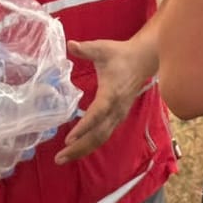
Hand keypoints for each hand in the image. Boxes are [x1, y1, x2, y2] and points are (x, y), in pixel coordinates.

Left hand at [56, 37, 156, 162]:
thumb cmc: (120, 54)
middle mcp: (116, 109)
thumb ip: (85, 49)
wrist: (143, 59)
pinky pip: (103, 135)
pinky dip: (90, 144)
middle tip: (59, 158)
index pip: (97, 114)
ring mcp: (118, 115)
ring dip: (83, 150)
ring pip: (101, 138)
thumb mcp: (101, 49)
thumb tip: (70, 44)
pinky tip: (77, 149)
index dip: (83, 127)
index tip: (68, 138)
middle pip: (98, 135)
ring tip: (63, 158)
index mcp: (111, 94)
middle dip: (78, 148)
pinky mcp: (117, 117)